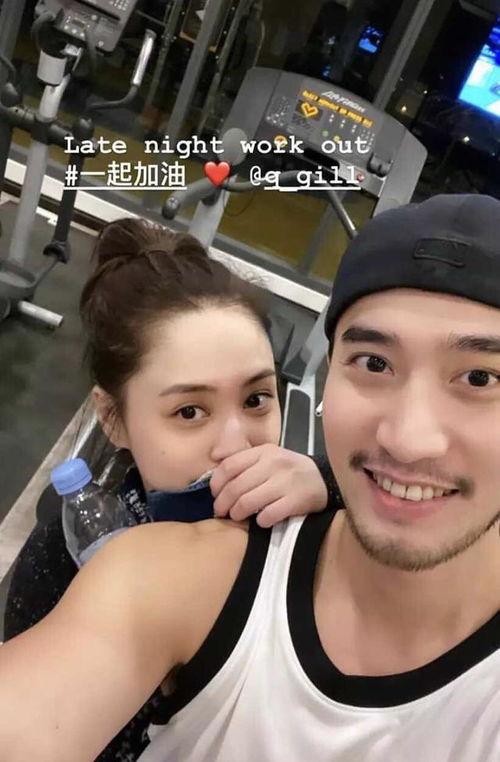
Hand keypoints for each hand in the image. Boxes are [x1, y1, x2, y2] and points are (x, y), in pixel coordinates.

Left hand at [211, 444, 327, 527]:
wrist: (323, 479)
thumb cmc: (289, 470)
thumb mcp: (268, 456)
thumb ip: (244, 460)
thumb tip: (215, 467)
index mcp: (263, 452)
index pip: (229, 466)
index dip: (216, 484)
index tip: (215, 494)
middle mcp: (273, 464)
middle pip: (235, 487)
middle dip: (223, 504)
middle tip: (221, 512)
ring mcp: (285, 482)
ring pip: (247, 502)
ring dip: (237, 514)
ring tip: (237, 517)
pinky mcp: (296, 500)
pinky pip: (268, 515)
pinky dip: (260, 521)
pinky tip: (261, 520)